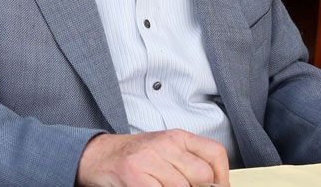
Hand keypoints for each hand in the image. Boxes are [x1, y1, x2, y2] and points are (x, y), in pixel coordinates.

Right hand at [76, 129, 229, 186]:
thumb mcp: (166, 151)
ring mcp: (150, 159)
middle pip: (202, 175)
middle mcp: (166, 144)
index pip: (215, 153)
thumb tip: (215, 183)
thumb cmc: (135, 157)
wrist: (98, 156)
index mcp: (178, 137)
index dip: (222, 177)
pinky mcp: (135, 176)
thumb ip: (189, 162)